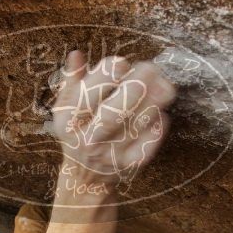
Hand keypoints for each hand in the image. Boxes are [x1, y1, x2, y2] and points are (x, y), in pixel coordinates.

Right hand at [51, 51, 175, 188]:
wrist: (85, 177)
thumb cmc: (79, 132)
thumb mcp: (67, 108)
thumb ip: (72, 81)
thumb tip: (77, 54)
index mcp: (69, 120)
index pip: (88, 93)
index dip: (108, 74)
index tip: (122, 63)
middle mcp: (88, 138)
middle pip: (113, 113)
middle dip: (135, 87)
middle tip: (151, 68)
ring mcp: (109, 154)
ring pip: (133, 127)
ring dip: (153, 104)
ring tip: (165, 85)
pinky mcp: (128, 166)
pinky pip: (146, 147)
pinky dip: (156, 130)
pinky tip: (162, 114)